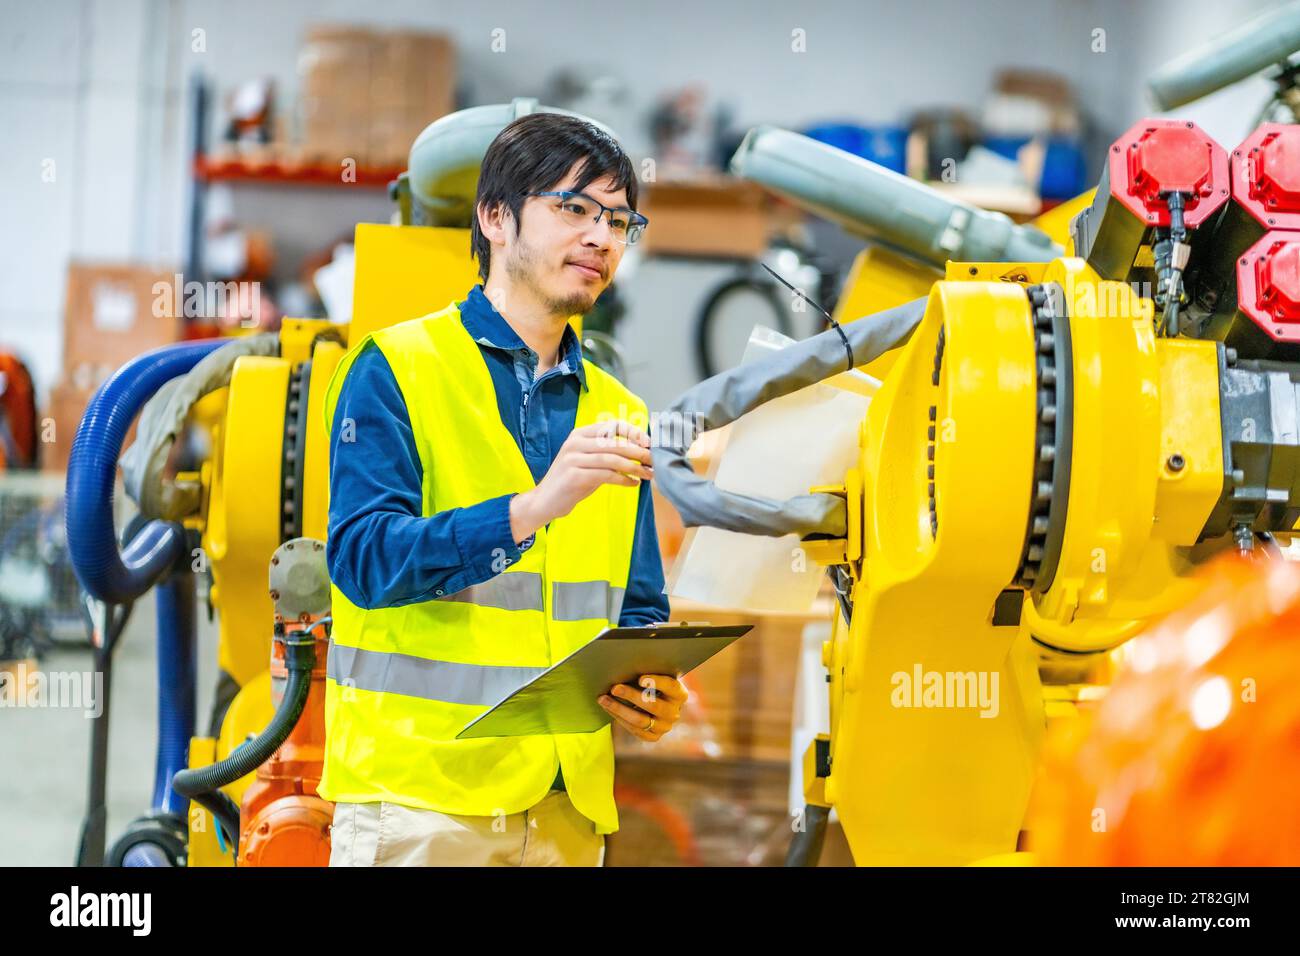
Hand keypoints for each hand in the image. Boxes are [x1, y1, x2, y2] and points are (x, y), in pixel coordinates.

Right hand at [510, 419, 651, 543]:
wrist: (545, 501)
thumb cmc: (571, 481)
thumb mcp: (588, 461)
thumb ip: (607, 452)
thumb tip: (639, 450)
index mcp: (580, 434)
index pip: (612, 425)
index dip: (633, 432)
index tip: (649, 443)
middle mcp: (576, 443)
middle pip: (615, 443)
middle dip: (639, 451)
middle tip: (655, 460)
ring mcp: (573, 459)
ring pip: (613, 459)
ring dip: (635, 467)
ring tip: (649, 474)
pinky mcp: (574, 476)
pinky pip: (606, 475)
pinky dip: (624, 479)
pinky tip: (634, 484)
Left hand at [598, 674, 687, 740]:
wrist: (655, 702)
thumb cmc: (652, 683)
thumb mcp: (655, 676)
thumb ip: (647, 671)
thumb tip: (626, 664)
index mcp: (680, 694)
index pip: (671, 687)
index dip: (657, 682)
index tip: (640, 678)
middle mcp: (675, 713)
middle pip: (653, 705)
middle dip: (631, 696)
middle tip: (614, 688)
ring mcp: (664, 727)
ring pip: (640, 720)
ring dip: (619, 709)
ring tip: (603, 699)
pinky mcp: (653, 737)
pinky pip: (634, 730)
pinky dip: (620, 718)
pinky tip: (608, 708)